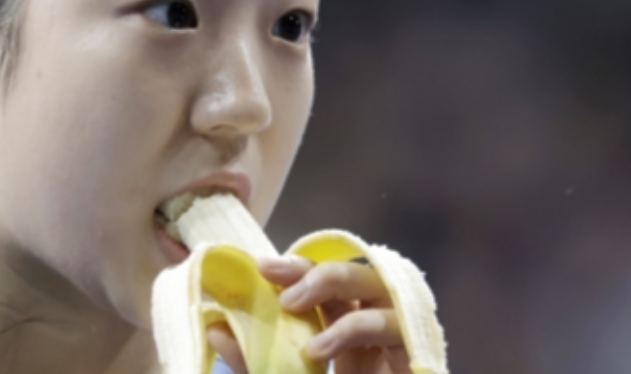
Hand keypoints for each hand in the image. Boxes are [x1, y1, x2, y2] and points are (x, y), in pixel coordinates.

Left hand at [207, 256, 410, 373]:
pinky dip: (357, 326)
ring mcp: (395, 344)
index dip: (297, 268)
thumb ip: (251, 363)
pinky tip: (320, 349)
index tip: (263, 267)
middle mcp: (371, 331)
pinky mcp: (415, 359)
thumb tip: (216, 327)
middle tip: (281, 288)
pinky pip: (397, 325)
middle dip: (317, 272)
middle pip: (354, 275)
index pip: (322, 284)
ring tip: (297, 319)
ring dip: (335, 290)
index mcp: (341, 332)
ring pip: (380, 288)